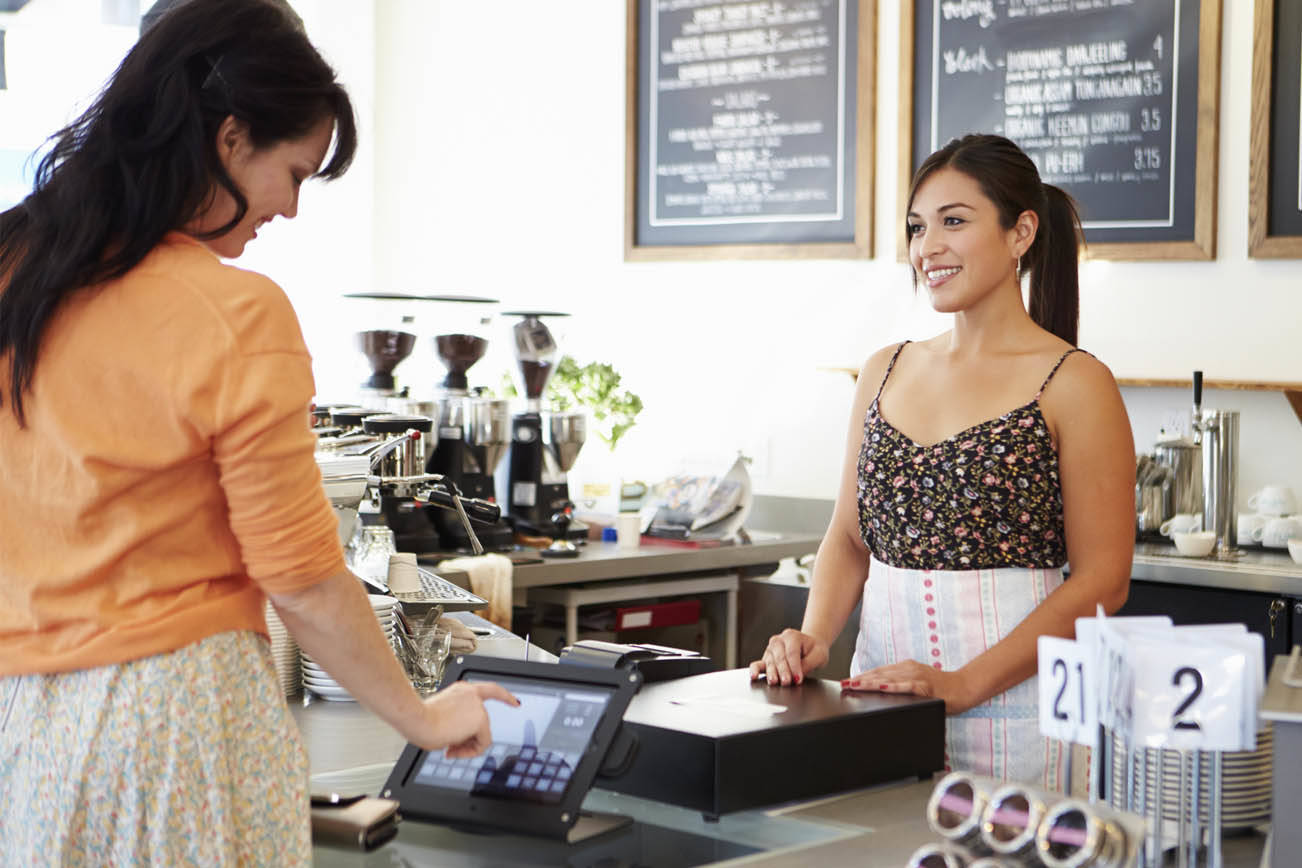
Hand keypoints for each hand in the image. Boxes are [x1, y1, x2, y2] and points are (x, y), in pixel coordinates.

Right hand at [407, 681, 518, 757]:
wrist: (417, 720)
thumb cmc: (421, 719)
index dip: (505, 697)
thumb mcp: (441, 718)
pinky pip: (482, 744)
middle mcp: (472, 695)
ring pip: (481, 735)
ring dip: (465, 747)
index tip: (515, 702)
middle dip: (468, 741)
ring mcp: (477, 706)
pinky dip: (469, 752)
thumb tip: (458, 742)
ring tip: (448, 748)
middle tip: (451, 748)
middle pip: (482, 724)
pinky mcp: (480, 719)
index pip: (490, 690)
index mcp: (462, 691)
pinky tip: (453, 750)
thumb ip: (456, 725)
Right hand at [748, 628, 828, 685]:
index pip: (792, 652)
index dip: (795, 666)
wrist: (809, 647)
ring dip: (772, 673)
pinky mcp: (766, 659)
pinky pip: (758, 664)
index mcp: (792, 636)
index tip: (798, 679)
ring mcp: (770, 649)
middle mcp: (778, 641)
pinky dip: (755, 670)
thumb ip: (808, 664)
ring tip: (774, 682)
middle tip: (787, 682)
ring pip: (770, 662)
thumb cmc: (813, 650)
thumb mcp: (818, 655)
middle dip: (783, 671)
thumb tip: (796, 676)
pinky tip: (754, 676)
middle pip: (779, 657)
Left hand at [841, 660, 974, 713]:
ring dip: (870, 682)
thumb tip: (884, 691)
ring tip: (854, 685)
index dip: (862, 677)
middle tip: (843, 684)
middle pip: (880, 674)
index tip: (847, 681)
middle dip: (860, 680)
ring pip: (888, 679)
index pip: (879, 672)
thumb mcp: (918, 684)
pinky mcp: (925, 686)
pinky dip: (893, 687)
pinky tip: (881, 688)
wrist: (964, 688)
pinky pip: (906, 686)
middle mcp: (908, 669)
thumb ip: (902, 685)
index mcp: (905, 668)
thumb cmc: (941, 689)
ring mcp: (916, 676)